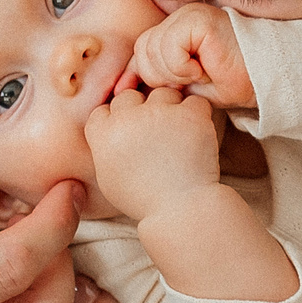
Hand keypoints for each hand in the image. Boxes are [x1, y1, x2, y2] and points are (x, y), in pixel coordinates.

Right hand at [83, 85, 223, 224]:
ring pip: (163, 93)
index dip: (117, 119)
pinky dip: (197, 114)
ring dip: (171, 108)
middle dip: (141, 111)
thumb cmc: (143, 200)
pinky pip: (195, 101)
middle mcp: (128, 118)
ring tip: (178, 134)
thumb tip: (107, 131)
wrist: (179, 209)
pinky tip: (195, 133)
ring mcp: (160, 113)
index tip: (130, 134)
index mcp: (103, 133)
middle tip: (155, 135)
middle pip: (131, 96)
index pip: (105, 109)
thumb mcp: (108, 178)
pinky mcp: (190, 115)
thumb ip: (104, 149)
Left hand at [121, 3, 255, 106]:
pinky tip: (201, 70)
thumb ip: (157, 79)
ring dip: (172, 73)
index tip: (136, 94)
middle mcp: (179, 18)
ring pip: (152, 48)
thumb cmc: (230, 82)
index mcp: (174, 30)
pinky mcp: (197, 19)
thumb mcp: (185, 84)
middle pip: (142, 49)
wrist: (263, 79)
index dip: (136, 74)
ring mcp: (188, 15)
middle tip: (186, 83)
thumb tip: (119, 87)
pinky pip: (169, 47)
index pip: (140, 50)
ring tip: (197, 76)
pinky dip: (181, 66)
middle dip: (158, 76)